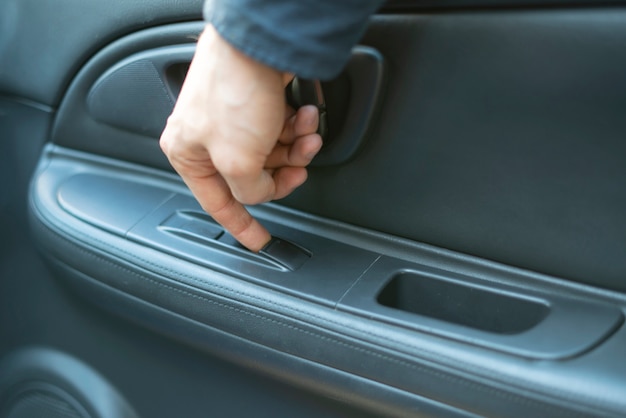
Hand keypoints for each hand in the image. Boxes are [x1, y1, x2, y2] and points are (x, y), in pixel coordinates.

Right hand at [160, 25, 321, 251]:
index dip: (242, 226)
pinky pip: (280, 128)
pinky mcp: (254, 101)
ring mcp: (233, 117)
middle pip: (252, 177)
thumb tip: (261, 192)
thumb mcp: (237, 161)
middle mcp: (207, 137)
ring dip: (296, 149)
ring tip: (308, 137)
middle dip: (282, 174)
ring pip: (271, 152)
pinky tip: (306, 117)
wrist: (258, 41)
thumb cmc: (234, 91)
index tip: (259, 242)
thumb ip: (249, 190)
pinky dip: (297, 127)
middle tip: (299, 172)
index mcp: (188, 154)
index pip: (218, 203)